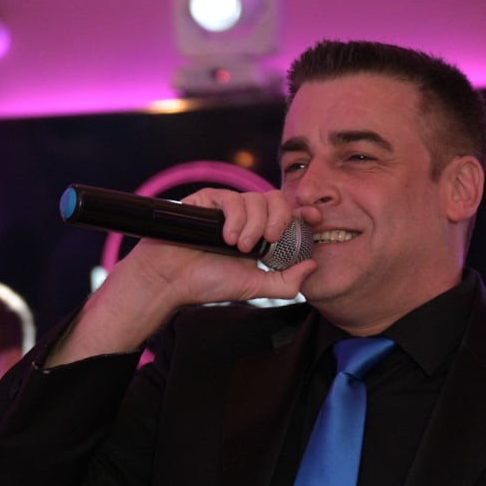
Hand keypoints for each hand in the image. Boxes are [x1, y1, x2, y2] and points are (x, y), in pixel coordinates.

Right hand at [133, 187, 315, 306]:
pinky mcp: (208, 200)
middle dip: (278, 220)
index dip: (303, 211)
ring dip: (253, 225)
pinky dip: (234, 218)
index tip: (313, 217)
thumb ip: (285, 282)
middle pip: (277, 200)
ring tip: (237, 247)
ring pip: (256, 199)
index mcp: (260, 235)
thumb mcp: (254, 286)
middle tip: (268, 241)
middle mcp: (246, 218)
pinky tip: (226, 237)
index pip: (288, 214)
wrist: (171, 280)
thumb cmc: (207, 283)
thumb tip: (313, 266)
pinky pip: (231, 198)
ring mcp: (226, 208)